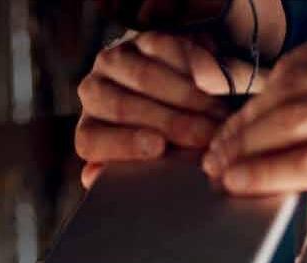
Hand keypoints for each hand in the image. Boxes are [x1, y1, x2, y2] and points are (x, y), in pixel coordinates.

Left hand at [75, 32, 232, 188]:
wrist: (190, 95)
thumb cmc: (173, 141)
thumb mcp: (158, 163)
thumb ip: (135, 174)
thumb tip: (93, 178)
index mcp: (90, 131)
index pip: (90, 141)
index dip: (122, 144)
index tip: (158, 147)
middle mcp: (93, 94)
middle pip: (121, 107)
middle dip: (169, 124)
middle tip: (206, 136)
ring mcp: (114, 62)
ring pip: (143, 78)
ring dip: (184, 98)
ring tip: (216, 115)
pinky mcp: (141, 40)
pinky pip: (163, 50)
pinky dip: (191, 70)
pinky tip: (213, 86)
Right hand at [200, 25, 306, 229]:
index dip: (266, 174)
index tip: (232, 184)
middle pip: (295, 122)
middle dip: (246, 147)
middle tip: (216, 164)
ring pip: (289, 89)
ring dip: (248, 118)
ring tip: (224, 142)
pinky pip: (295, 63)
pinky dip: (266, 90)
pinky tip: (250, 114)